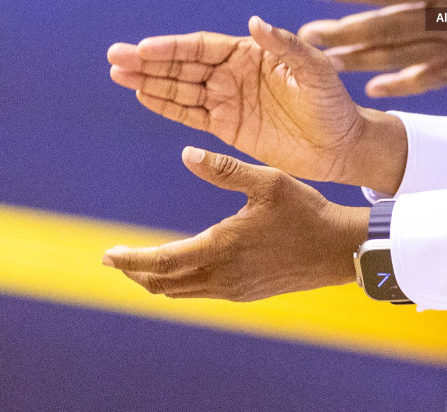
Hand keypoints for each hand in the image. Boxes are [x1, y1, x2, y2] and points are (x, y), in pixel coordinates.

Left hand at [103, 147, 367, 300]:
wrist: (340, 250)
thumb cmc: (307, 211)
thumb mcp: (269, 181)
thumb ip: (224, 170)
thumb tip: (185, 152)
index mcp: (221, 248)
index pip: (161, 262)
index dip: (130, 261)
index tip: (106, 254)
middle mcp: (222, 276)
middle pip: (163, 284)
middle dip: (136, 272)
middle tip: (116, 258)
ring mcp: (234, 289)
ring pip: (180, 292)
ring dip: (157, 279)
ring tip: (142, 264)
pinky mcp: (246, 293)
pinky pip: (201, 293)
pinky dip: (181, 283)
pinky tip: (184, 266)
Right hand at [108, 15, 406, 192]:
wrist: (341, 145)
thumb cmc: (333, 102)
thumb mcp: (315, 71)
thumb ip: (285, 46)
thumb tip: (254, 22)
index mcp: (252, 53)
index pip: (202, 47)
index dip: (172, 48)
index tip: (143, 49)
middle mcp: (234, 73)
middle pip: (182, 65)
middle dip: (148, 61)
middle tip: (113, 57)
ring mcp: (228, 100)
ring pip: (180, 89)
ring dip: (149, 81)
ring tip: (117, 73)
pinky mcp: (227, 127)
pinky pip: (190, 115)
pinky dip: (165, 106)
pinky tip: (141, 96)